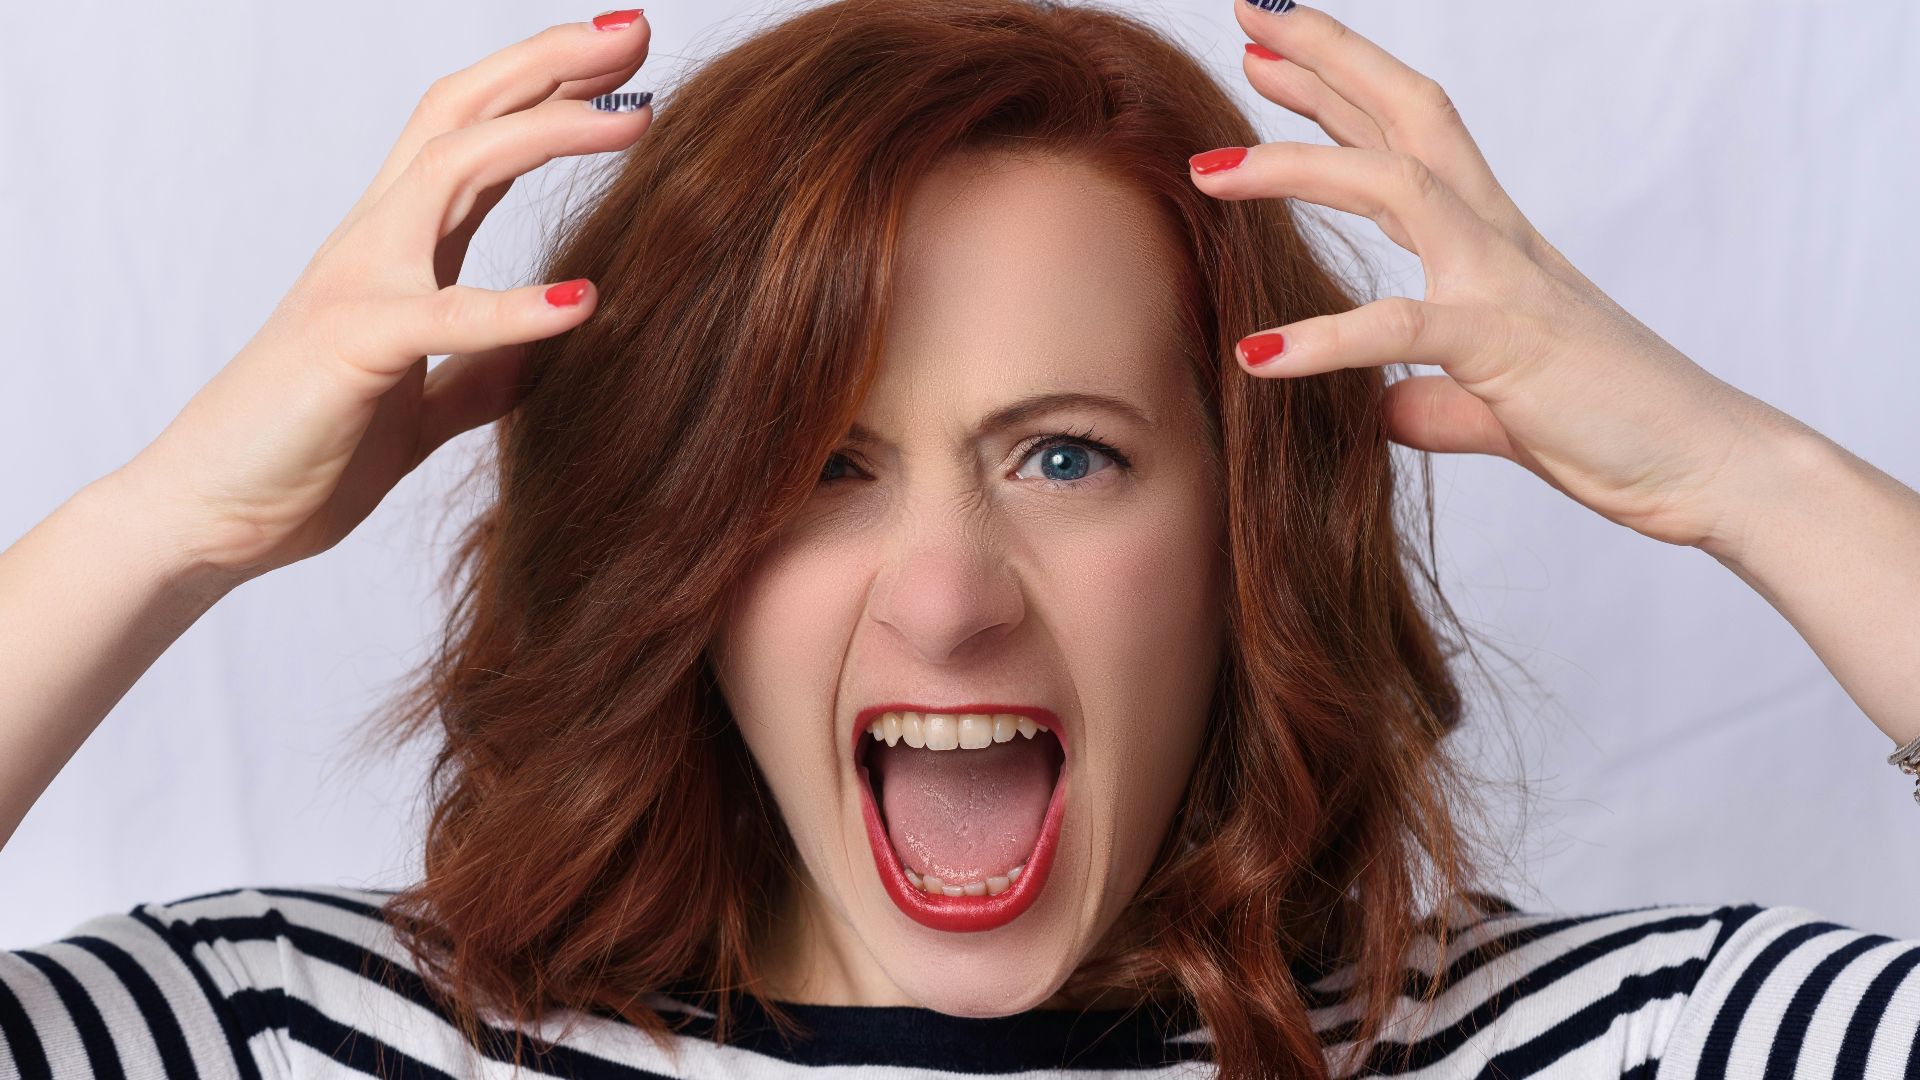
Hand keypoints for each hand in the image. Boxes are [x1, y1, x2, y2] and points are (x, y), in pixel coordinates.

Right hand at [109, 10, 654, 585]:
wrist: (206, 517)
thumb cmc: (300, 453)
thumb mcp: (416, 408)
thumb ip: (476, 375)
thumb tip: (541, 357)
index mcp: (395, 251)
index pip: (476, 137)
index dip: (547, 90)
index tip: (626, 65)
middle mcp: (375, 243)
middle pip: (463, 113)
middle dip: (550, 64)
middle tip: (638, 33)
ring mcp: (358, 284)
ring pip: (453, 167)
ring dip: (548, 134)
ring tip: (637, 124)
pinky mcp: (352, 349)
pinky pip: (442, 317)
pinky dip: (516, 308)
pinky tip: (583, 301)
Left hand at [1189, 1, 1808, 551]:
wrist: (1710, 468)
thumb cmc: (1615, 424)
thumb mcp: (1496, 406)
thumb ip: (1434, 401)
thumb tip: (1384, 413)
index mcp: (1495, 243)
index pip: (1410, 138)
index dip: (1342, 88)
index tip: (1272, 52)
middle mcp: (1499, 240)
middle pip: (1409, 114)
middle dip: (1328, 59)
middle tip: (1250, 15)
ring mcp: (1504, 284)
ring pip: (1396, 184)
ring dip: (1297, 167)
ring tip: (1208, 171)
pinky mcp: (1506, 347)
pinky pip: (1402, 330)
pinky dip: (1326, 338)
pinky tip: (1258, 357)